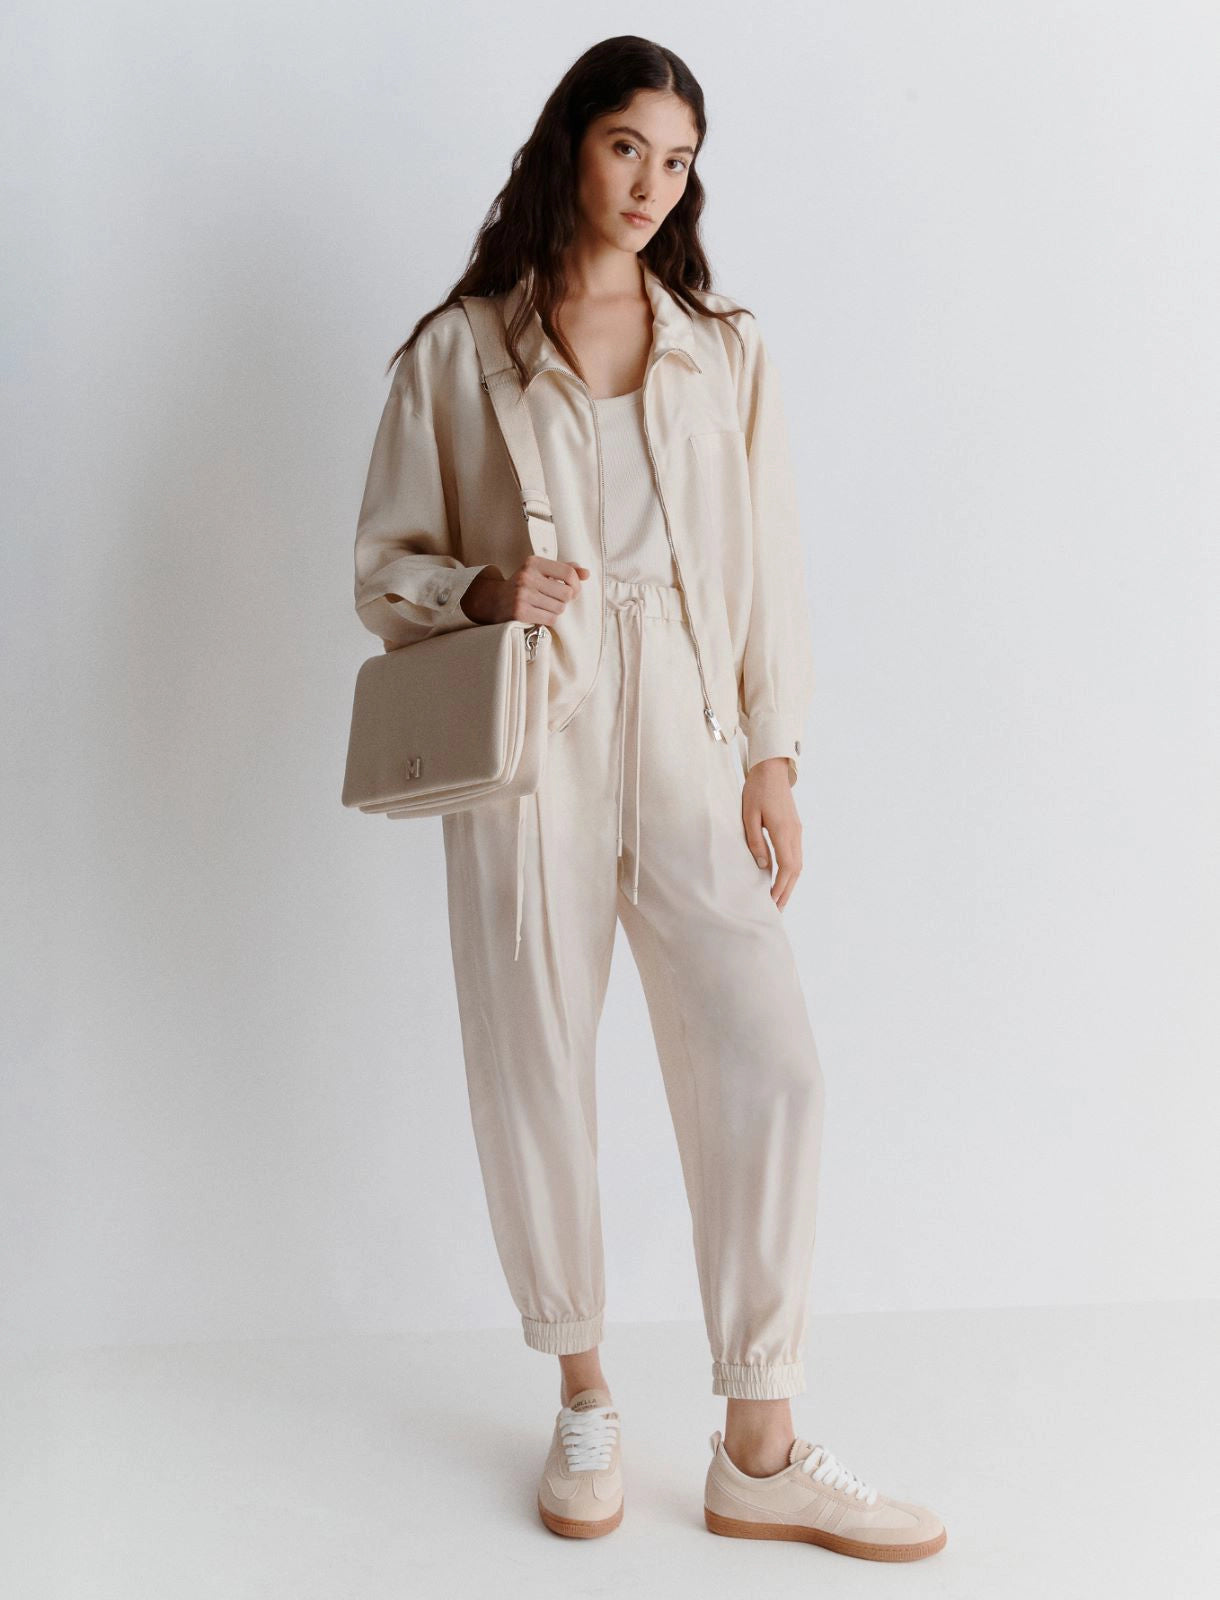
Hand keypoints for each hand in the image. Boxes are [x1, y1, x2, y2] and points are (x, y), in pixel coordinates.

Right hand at [461, 556, 590, 624]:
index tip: (573, 590)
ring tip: (544, 606)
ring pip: (560, 608)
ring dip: (556, 610)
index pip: (568, 572)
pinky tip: (539, 614)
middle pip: (567, 593)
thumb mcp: (540, 571)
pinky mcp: (520, 612)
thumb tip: (587, 573)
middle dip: (565, 600)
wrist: (493, 601)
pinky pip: (550, 619)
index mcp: (533, 562)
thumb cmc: (522, 586)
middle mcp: (527, 576)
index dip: (576, 584)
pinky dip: (548, 619)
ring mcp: (523, 595)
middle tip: (555, 599)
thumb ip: (563, 569)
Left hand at [741, 757, 801, 909]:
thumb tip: (762, 865)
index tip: (772, 903)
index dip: (780, 887)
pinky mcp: (795, 828)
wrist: (772, 769)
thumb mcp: (749, 815)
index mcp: (783, 831)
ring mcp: (797, 831)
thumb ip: (755, 841)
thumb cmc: (757, 789)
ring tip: (779, 900)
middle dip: (787, 892)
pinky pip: (795, 855)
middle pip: (795, 870)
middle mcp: (795, 833)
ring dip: (789, 883)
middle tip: (776, 910)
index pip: (786, 866)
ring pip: (798, 864)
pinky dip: (790, 872)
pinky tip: (781, 879)